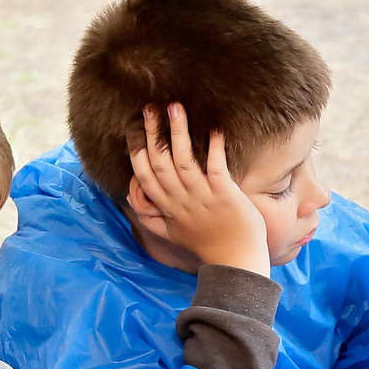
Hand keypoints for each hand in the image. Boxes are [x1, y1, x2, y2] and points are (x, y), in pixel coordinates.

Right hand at [129, 104, 270, 273]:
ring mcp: (202, 196)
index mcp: (167, 207)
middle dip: (152, 133)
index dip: (136, 151)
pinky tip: (214, 129)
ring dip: (177, 131)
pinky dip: (214, 147)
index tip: (132, 129)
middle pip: (159, 161)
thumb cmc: (207, 245)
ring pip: (183, 159)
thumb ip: (153, 220)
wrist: (236, 261)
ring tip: (175, 107)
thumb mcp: (172, 236)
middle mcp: (181, 199)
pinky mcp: (225, 194)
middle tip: (149, 108)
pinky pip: (216, 167)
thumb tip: (134, 207)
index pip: (143, 175)